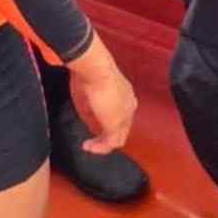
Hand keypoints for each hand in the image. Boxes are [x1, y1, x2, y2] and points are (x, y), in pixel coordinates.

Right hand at [67, 35, 137, 155]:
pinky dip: (100, 148)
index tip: (95, 125)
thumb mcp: (91, 89)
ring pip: (118, 137)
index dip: (108, 122)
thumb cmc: (91, 73)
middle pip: (122, 127)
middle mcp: (129, 105)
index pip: (121, 114)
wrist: (96, 69)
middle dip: (107, 136)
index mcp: (126, 94)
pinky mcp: (117, 124)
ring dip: (103, 145)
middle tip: (93, 141)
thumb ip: (93, 107)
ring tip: (89, 147)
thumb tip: (90, 119)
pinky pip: (111, 143)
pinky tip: (88, 146)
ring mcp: (125, 116)